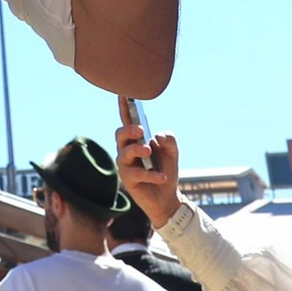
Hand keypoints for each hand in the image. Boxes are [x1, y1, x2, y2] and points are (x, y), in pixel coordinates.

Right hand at [115, 98, 182, 228]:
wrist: (168, 199)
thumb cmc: (165, 171)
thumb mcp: (172, 154)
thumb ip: (168, 140)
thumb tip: (157, 136)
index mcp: (136, 140)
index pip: (128, 120)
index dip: (124, 107)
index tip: (123, 93)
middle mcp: (127, 150)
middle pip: (120, 135)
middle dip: (128, 130)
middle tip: (141, 130)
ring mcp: (126, 166)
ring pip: (123, 154)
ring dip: (136, 150)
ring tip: (149, 151)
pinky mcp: (129, 181)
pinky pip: (136, 174)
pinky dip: (151, 174)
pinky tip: (161, 177)